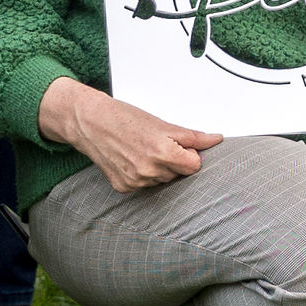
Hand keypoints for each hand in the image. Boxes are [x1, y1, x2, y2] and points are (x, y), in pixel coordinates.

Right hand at [41, 76, 217, 192]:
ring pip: (162, 180)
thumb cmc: (124, 118)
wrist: (90, 122)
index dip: (190, 154)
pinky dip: (142, 174)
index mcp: (163, 153)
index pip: (195, 166)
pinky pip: (145, 185)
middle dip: (174, 160)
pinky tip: (131, 159)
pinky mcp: (124, 187)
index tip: (181, 145)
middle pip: (179, 174)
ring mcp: (135, 182)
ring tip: (142, 149)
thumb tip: (215, 139)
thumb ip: (192, 137)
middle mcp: (149, 171)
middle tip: (157, 144)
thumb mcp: (162, 124)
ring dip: (159, 168)